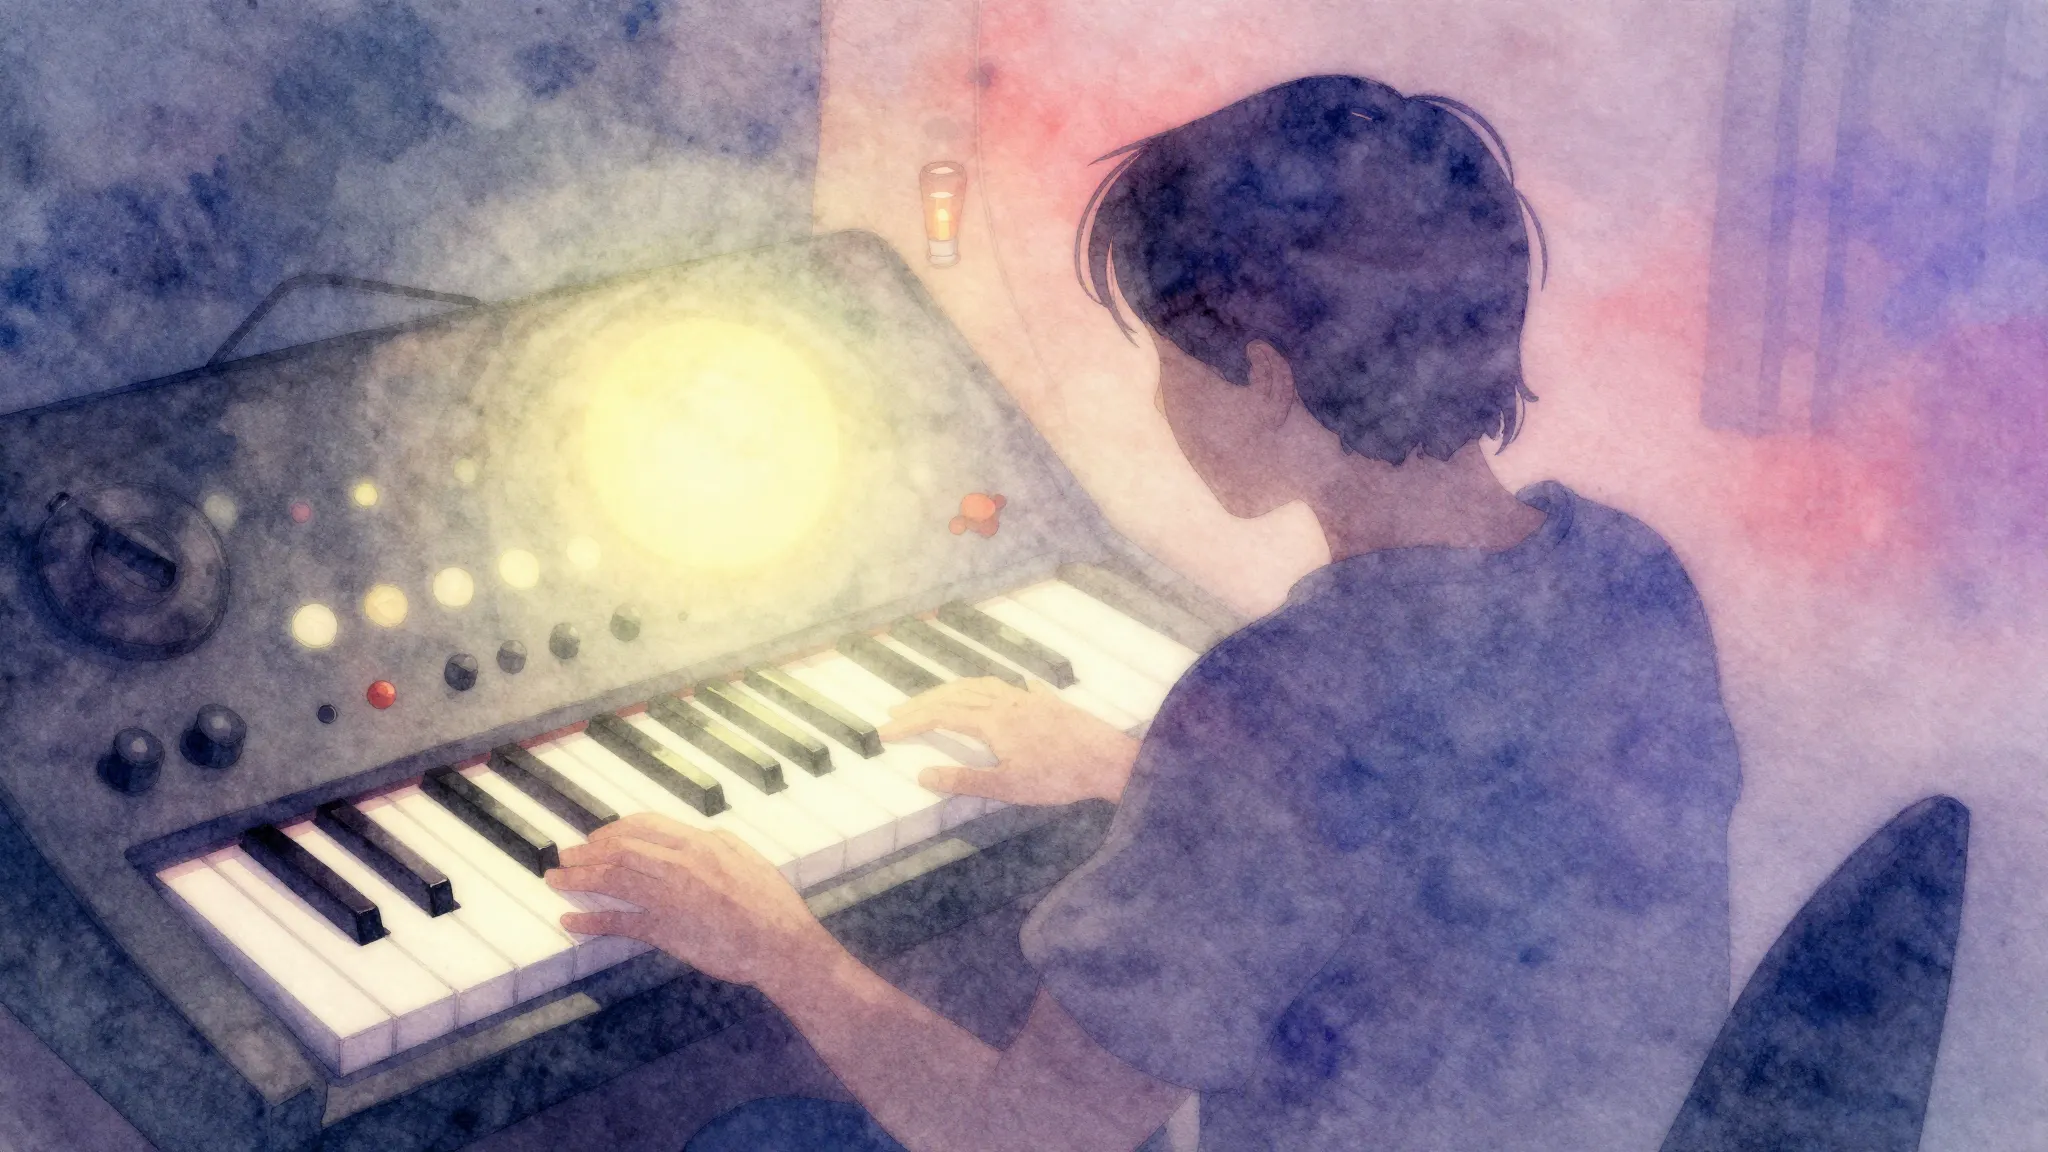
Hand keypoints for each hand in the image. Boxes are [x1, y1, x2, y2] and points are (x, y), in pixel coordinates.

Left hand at [544, 813, 836, 991]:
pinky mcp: (666, 930)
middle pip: (620, 849)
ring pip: (612, 879)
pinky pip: (619, 922)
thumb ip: (716, 844)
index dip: (613, 830)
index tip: (596, 837)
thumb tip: (698, 836)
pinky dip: (590, 921)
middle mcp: (681, 863)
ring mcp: (671, 896)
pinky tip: (571, 921)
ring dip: (578, 878)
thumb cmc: (771, 905)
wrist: (781, 943)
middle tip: (564, 856)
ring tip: (556, 880)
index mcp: (702, 842)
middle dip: (586, 851)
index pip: (644, 825)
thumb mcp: (747, 858)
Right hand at [877, 677, 1140, 804]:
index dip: (910, 723)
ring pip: (983, 685)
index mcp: (992, 722)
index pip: (940, 717)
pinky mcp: (1050, 703)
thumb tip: (922, 774)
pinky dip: (999, 687)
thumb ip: (963, 780)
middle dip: (922, 703)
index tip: (884, 732)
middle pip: (955, 695)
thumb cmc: (1059, 778)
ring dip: (954, 690)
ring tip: (939, 696)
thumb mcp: (1007, 787)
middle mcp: (1007, 702)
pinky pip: (1016, 687)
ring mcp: (1029, 699)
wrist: (1109, 760)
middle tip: (897, 711)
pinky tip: (1009, 688)